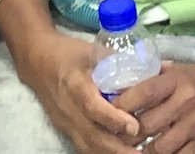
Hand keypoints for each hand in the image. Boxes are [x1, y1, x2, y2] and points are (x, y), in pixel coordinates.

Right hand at [14, 31, 144, 153]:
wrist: (37, 62)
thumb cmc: (68, 53)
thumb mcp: (92, 52)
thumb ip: (120, 62)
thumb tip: (157, 68)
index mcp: (75, 85)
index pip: (93, 107)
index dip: (113, 119)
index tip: (134, 127)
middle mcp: (70, 109)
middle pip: (93, 137)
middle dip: (119, 149)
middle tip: (143, 153)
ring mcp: (67, 124)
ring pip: (90, 148)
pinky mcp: (67, 132)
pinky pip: (86, 149)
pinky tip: (122, 153)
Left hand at [121, 59, 194, 153]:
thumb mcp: (185, 68)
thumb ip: (159, 75)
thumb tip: (129, 79)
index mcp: (177, 80)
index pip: (142, 93)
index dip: (121, 105)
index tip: (107, 110)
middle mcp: (184, 102)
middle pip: (146, 125)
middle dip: (126, 134)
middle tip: (114, 136)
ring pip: (158, 147)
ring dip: (141, 151)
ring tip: (131, 149)